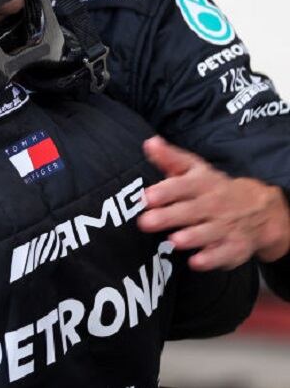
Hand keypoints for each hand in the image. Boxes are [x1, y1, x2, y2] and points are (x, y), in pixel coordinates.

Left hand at [137, 136, 289, 269]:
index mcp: (201, 184)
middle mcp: (213, 205)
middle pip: (189, 211)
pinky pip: (223, 255)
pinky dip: (211, 260)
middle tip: (146, 222)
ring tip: (174, 241)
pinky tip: (196, 263)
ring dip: (192, 237)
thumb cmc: (212, 188)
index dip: (165, 191)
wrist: (259, 209)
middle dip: (168, 217)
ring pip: (207, 233)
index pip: (182, 186)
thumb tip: (149, 143)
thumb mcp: (194, 169)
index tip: (147, 197)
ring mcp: (225, 227)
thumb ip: (169, 158)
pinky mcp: (234, 247)